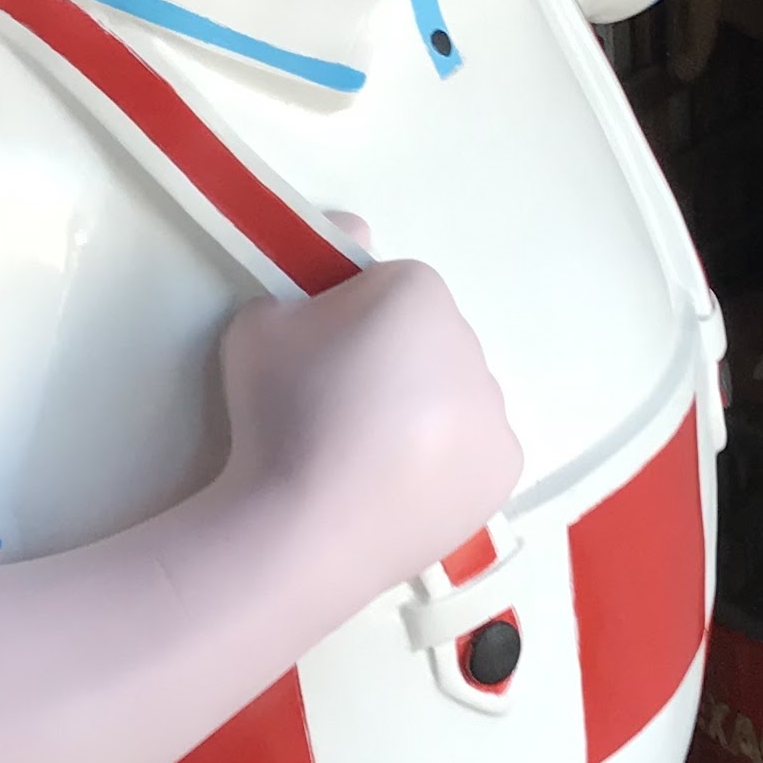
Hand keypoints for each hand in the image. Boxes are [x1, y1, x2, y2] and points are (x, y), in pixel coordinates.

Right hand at [218, 261, 521, 601]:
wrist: (304, 529)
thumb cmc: (278, 413)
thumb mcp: (260, 319)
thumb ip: (308, 266)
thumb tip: (353, 232)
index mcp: (419, 294)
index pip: (389, 285)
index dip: (349, 315)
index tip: (317, 356)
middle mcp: (471, 343)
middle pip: (427, 338)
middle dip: (393, 360)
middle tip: (336, 410)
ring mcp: (494, 411)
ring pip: (453, 394)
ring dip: (422, 411)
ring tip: (363, 458)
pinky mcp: (503, 470)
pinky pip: (472, 449)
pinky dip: (444, 461)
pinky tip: (396, 486)